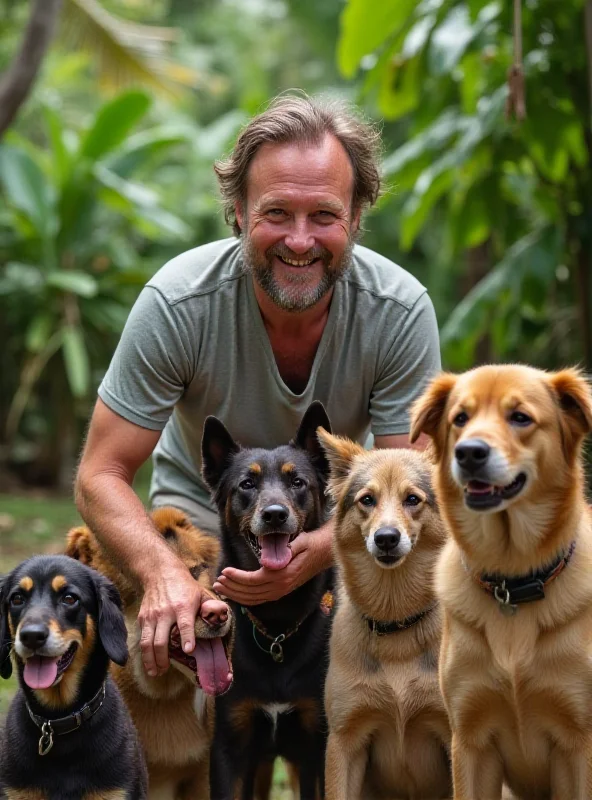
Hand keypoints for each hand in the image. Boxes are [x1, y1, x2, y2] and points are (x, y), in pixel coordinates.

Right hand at [137, 565, 202, 676]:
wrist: (160, 573)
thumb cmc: (185, 586)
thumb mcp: (201, 593)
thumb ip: (211, 607)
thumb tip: (222, 617)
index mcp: (183, 606)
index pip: (185, 624)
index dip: (187, 637)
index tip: (189, 651)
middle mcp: (166, 612)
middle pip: (161, 640)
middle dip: (163, 658)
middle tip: (166, 670)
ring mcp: (152, 616)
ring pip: (147, 643)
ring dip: (150, 660)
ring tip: (156, 672)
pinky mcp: (143, 618)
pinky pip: (141, 639)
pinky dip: (144, 653)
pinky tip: (149, 662)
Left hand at [213, 522, 333, 605]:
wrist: (325, 552)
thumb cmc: (311, 543)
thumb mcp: (299, 542)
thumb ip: (284, 552)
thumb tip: (266, 563)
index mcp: (283, 575)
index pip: (254, 580)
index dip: (237, 578)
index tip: (224, 571)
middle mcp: (281, 587)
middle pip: (251, 592)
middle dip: (232, 588)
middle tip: (216, 582)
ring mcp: (282, 591)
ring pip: (253, 599)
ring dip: (236, 595)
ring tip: (221, 588)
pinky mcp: (281, 591)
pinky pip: (260, 599)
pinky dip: (245, 598)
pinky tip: (235, 594)